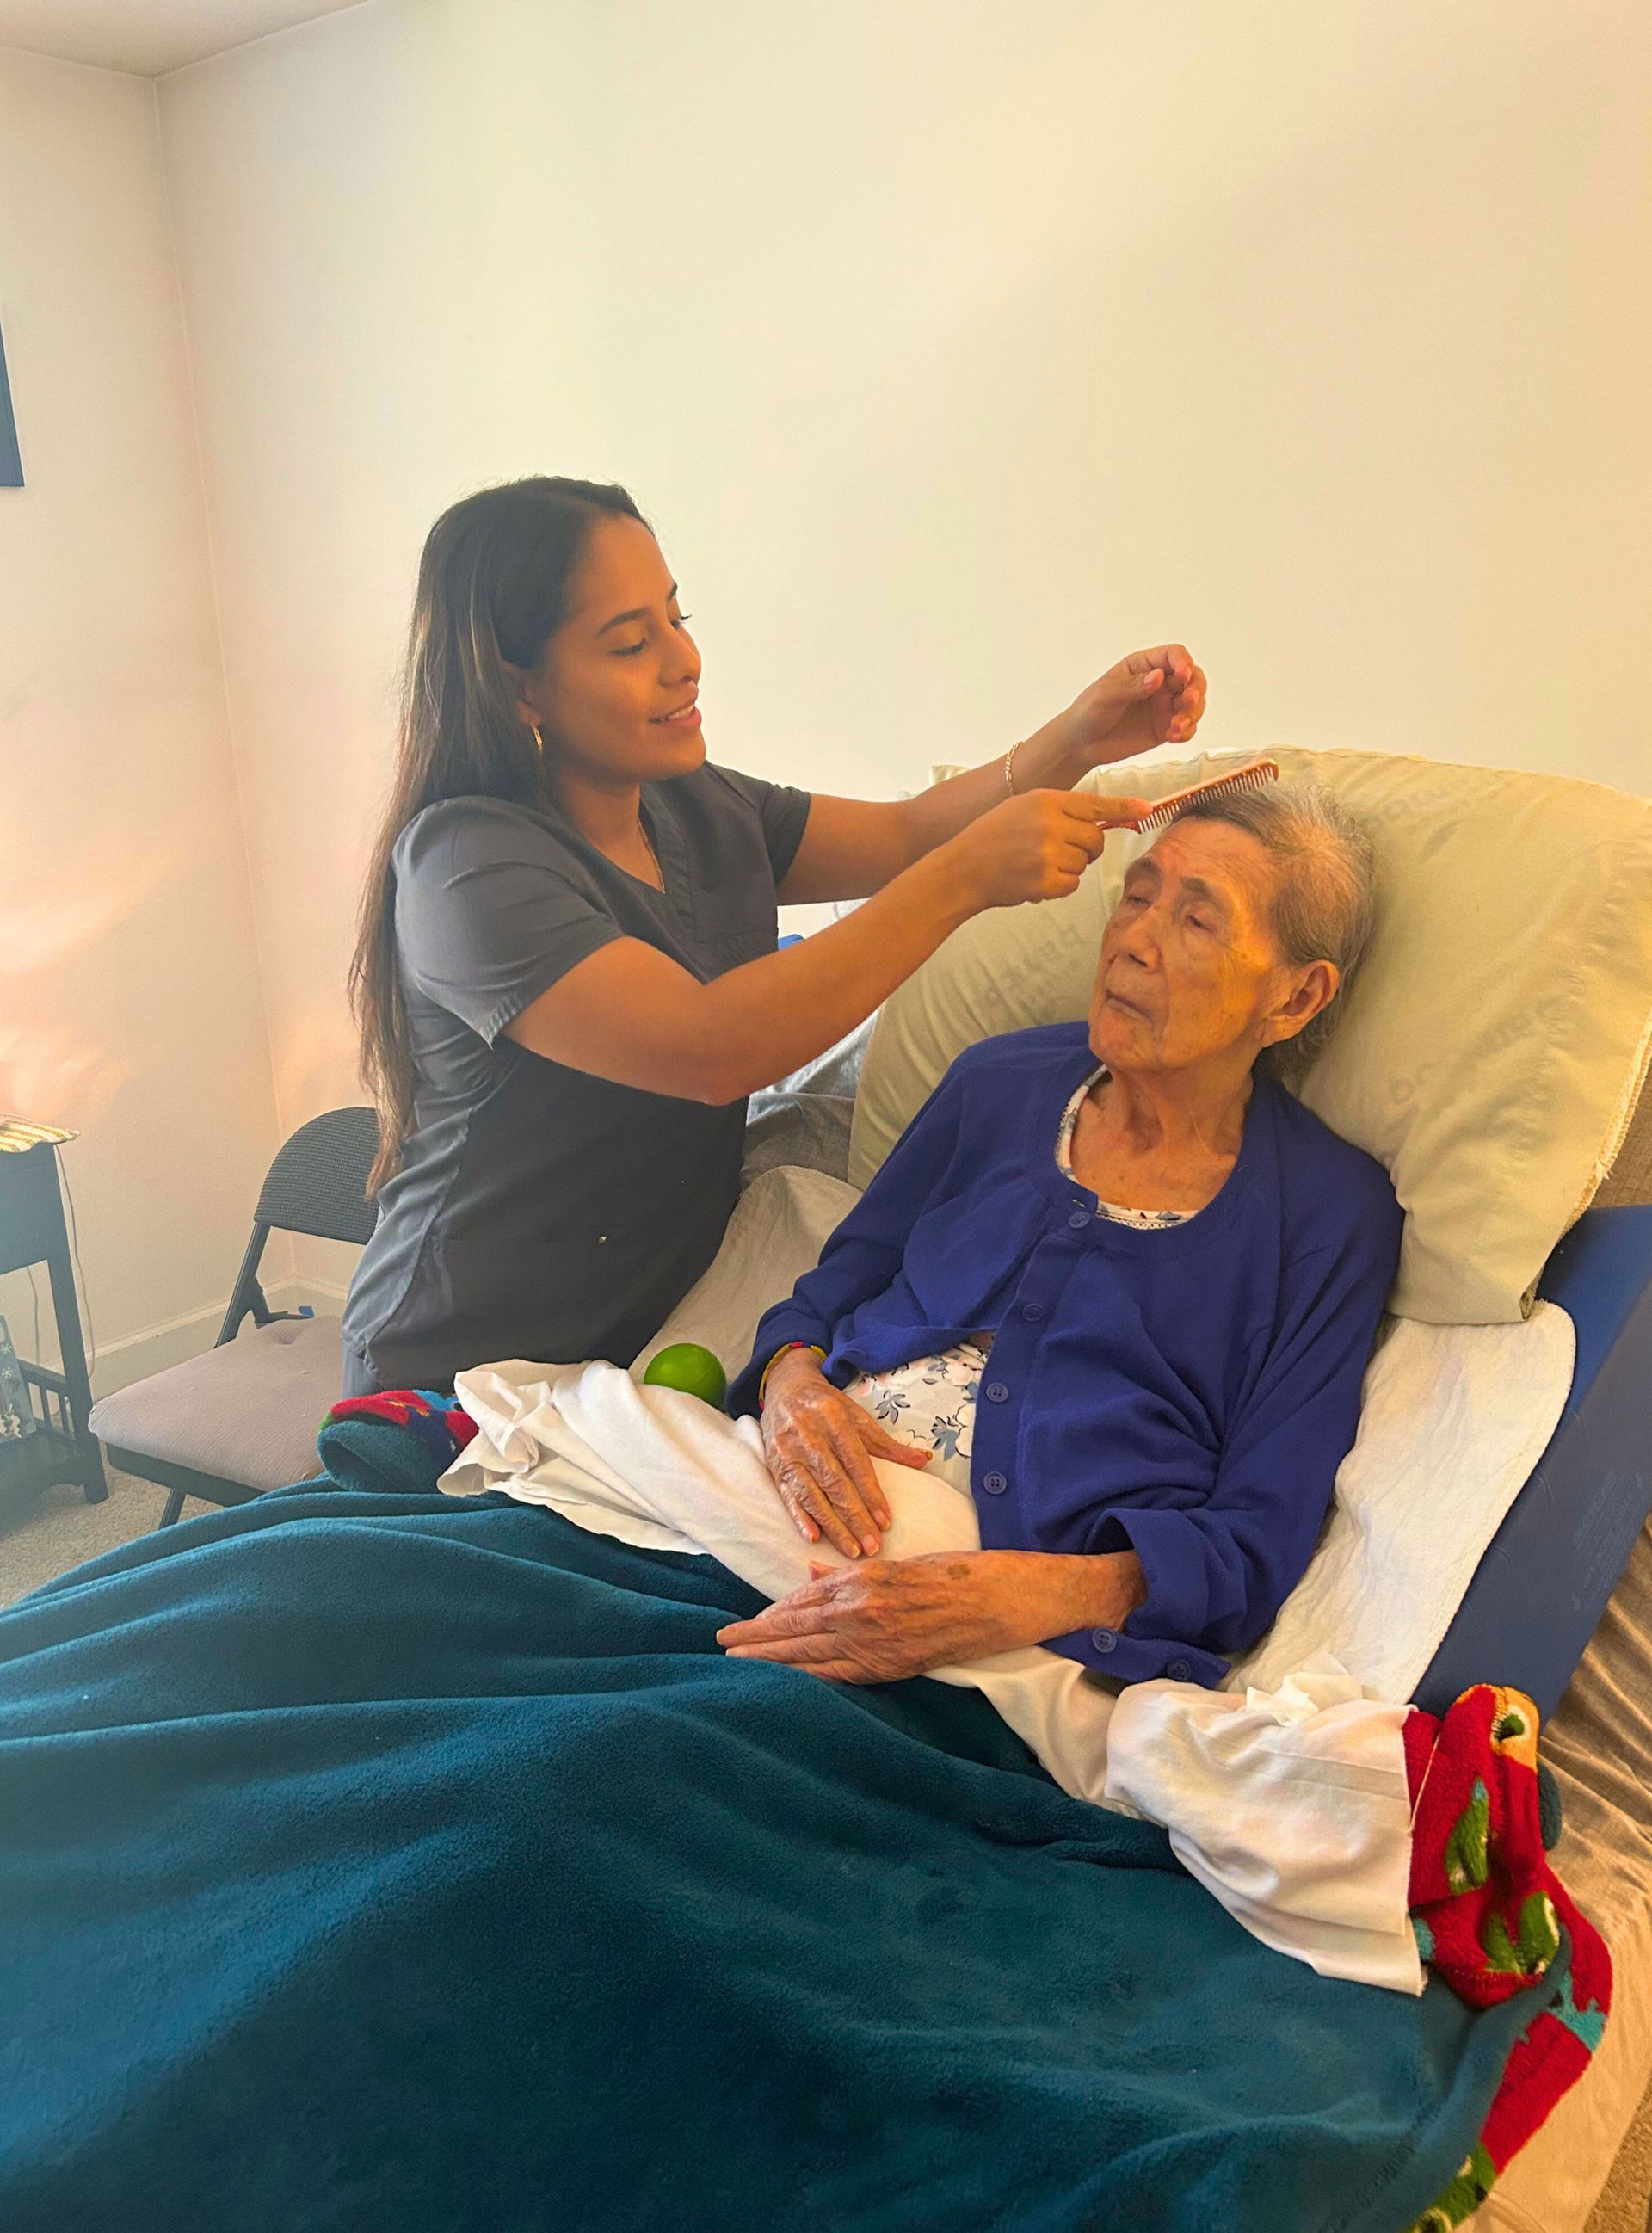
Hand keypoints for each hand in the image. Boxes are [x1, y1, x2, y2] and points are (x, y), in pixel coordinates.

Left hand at [718, 1552, 1029, 1682]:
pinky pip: (838, 1675)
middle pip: (796, 1625)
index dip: (772, 1611)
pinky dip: (807, 1678)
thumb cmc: (956, 1574)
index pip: (803, 1596)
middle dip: (756, 1636)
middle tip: (722, 1643)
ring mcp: (874, 1640)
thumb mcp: (900, 1562)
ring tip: (738, 1665)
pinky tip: (785, 1683)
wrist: (1000, 1600)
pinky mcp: (891, 1666)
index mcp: (863, 1577)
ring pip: (809, 1653)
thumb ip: (853, 1572)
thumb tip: (814, 1570)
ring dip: (771, 1659)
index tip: (748, 1621)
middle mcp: (861, 1608)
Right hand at [760, 1349, 931, 1557]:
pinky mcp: (774, 1466)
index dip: (871, 1494)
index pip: (856, 1464)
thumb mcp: (858, 1417)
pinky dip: (801, 1518)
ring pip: (812, 1495)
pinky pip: (788, 1496)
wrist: (785, 1389)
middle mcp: (808, 1435)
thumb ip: (888, 1444)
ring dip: (833, 1526)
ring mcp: (788, 1452)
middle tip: (873, 1546)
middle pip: (835, 1484)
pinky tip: (814, 1538)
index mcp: (834, 1420)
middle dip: (855, 1518)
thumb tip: (924, 1460)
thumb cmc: (827, 1407)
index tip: (885, 1521)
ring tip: (852, 1550)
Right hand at [947, 788, 1151, 912]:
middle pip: (1095, 838)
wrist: (963, 868)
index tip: (1147, 809)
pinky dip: (1059, 885)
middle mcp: (1051, 824)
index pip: (1095, 804)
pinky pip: (1072, 884)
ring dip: (1068, 867)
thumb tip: (1099, 820)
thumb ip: (1060, 809)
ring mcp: (1049, 854)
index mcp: (1046, 800)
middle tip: (1064, 849)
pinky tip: (1035, 878)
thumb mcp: (1024, 807)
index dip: (1124, 808)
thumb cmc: (993, 836)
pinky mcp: (1047, 881)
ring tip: (1037, 863)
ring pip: (1084, 863)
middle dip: (1088, 847)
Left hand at [1023, 645, 1208, 782]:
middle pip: (1192, 677)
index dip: (1183, 662)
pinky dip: (1187, 731)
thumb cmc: (1088, 712)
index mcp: (1143, 666)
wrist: (1080, 744)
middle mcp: (1158, 683)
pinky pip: (1187, 727)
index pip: (1173, 655)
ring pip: (1194, 703)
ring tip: (1177, 726)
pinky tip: (1173, 736)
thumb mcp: (1105, 695)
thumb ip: (1132, 686)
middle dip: (1195, 689)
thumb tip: (1157, 677)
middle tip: (1187, 702)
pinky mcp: (1165, 727)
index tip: (1182, 675)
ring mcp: (1163, 706)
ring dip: (1193, 713)